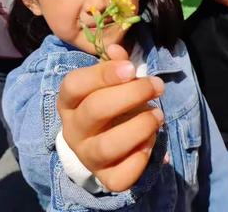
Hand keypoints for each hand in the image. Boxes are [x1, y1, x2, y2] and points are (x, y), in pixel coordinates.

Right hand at [57, 44, 164, 191]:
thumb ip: (114, 64)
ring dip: (140, 127)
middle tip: (157, 85)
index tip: (131, 68)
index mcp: (69, 101)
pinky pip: (121, 176)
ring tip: (158, 114)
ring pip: (108, 146)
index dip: (104, 74)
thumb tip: (117, 50)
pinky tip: (150, 140)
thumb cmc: (105, 100)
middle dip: (131, 94)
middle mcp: (73, 129)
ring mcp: (87, 156)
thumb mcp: (106, 80)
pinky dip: (141, 158)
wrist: (97, 140)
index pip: (75, 85)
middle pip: (95, 110)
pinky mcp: (105, 177)